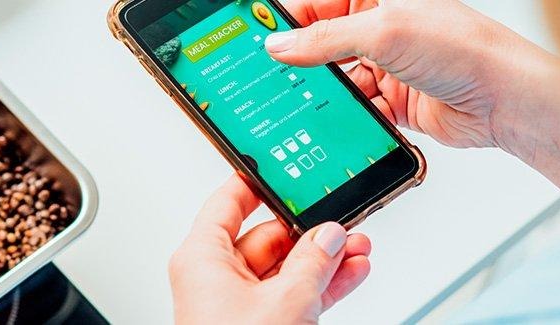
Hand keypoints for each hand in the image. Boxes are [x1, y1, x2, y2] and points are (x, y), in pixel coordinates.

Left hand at [169, 174, 371, 323]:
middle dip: (310, 230)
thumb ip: (313, 262)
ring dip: (323, 258)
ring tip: (358, 246)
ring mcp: (235, 302)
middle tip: (343, 220)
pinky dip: (320, 284)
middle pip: (265, 236)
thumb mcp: (285, 301)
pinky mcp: (257, 323)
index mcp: (200, 257)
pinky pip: (290, 293)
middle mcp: (213, 276)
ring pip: (284, 267)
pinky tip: (351, 271)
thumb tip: (330, 235)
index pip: (228, 201)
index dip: (258, 181)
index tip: (284, 168)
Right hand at [264, 0, 550, 149]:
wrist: (508, 100)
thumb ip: (324, 39)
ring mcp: (387, 64)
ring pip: (335, 81)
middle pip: (320, 44)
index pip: (313, 5)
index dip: (284, 23)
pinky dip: (346, 117)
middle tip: (271, 78)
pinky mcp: (393, 100)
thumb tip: (279, 45)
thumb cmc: (466, 49)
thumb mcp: (383, 32)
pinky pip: (355, 108)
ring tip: (307, 103)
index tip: (254, 39)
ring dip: (325, 94)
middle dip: (301, 64)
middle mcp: (380, 27)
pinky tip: (337, 122)